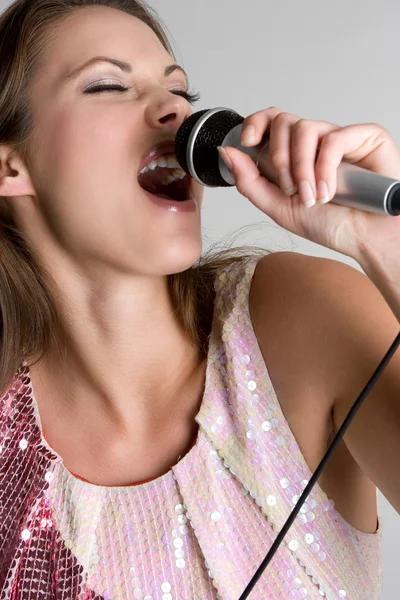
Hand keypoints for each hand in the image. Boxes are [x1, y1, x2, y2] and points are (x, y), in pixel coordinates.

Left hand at [218, 107, 399, 262]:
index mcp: (293, 154)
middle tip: (290, 189)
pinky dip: (325, 167)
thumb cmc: (328, 224)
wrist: (363, 238)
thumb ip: (250, 181)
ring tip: (312, 196)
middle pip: (284, 121)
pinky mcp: (365, 136)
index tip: (248, 142)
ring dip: (301, 167)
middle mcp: (315, 142)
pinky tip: (329, 191)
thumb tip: (227, 151)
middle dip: (279, 158)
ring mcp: (340, 137)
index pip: (270, 122)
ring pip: (306, 128)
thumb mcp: (279, 207)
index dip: (255, 123)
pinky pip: (334, 138)